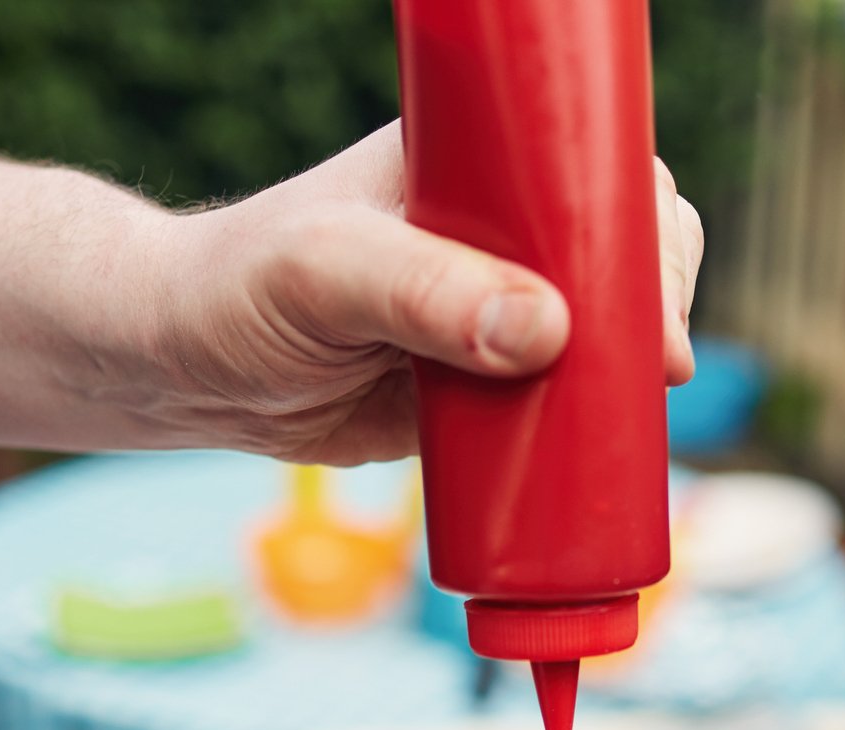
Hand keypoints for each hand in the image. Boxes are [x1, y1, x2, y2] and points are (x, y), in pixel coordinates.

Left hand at [128, 123, 704, 463]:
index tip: (655, 293)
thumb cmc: (238, 292)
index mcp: (471, 166)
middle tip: (661, 366)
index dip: (642, 221)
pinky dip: (596, 423)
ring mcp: (492, 311)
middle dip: (660, 300)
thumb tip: (544, 330)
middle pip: (619, 248)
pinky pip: (561, 399)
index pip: (590, 168)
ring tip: (648, 410)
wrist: (183, 373)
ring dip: (638, 368)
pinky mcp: (480, 387)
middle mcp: (495, 233)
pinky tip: (619, 449)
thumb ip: (424, 293)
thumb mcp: (326, 274)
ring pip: (602, 330)